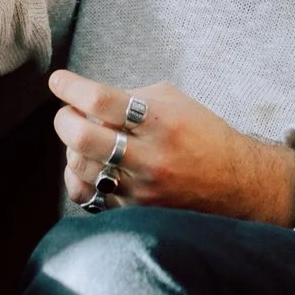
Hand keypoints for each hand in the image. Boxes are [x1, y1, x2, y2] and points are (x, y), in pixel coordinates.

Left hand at [49, 71, 294, 226]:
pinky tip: (85, 167)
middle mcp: (150, 157)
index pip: (102, 100)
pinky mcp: (136, 213)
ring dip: (71, 149)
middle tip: (67, 113)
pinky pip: (89, 197)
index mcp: (161, 121)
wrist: (236, 183)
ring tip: (81, 140)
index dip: (71, 87)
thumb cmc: (203, 135)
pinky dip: (78, 179)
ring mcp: (141, 189)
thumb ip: (132, 96)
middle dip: (64, 120)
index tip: (58, 81)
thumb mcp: (174, 101)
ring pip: (82, 169)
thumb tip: (89, 99)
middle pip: (83, 137)